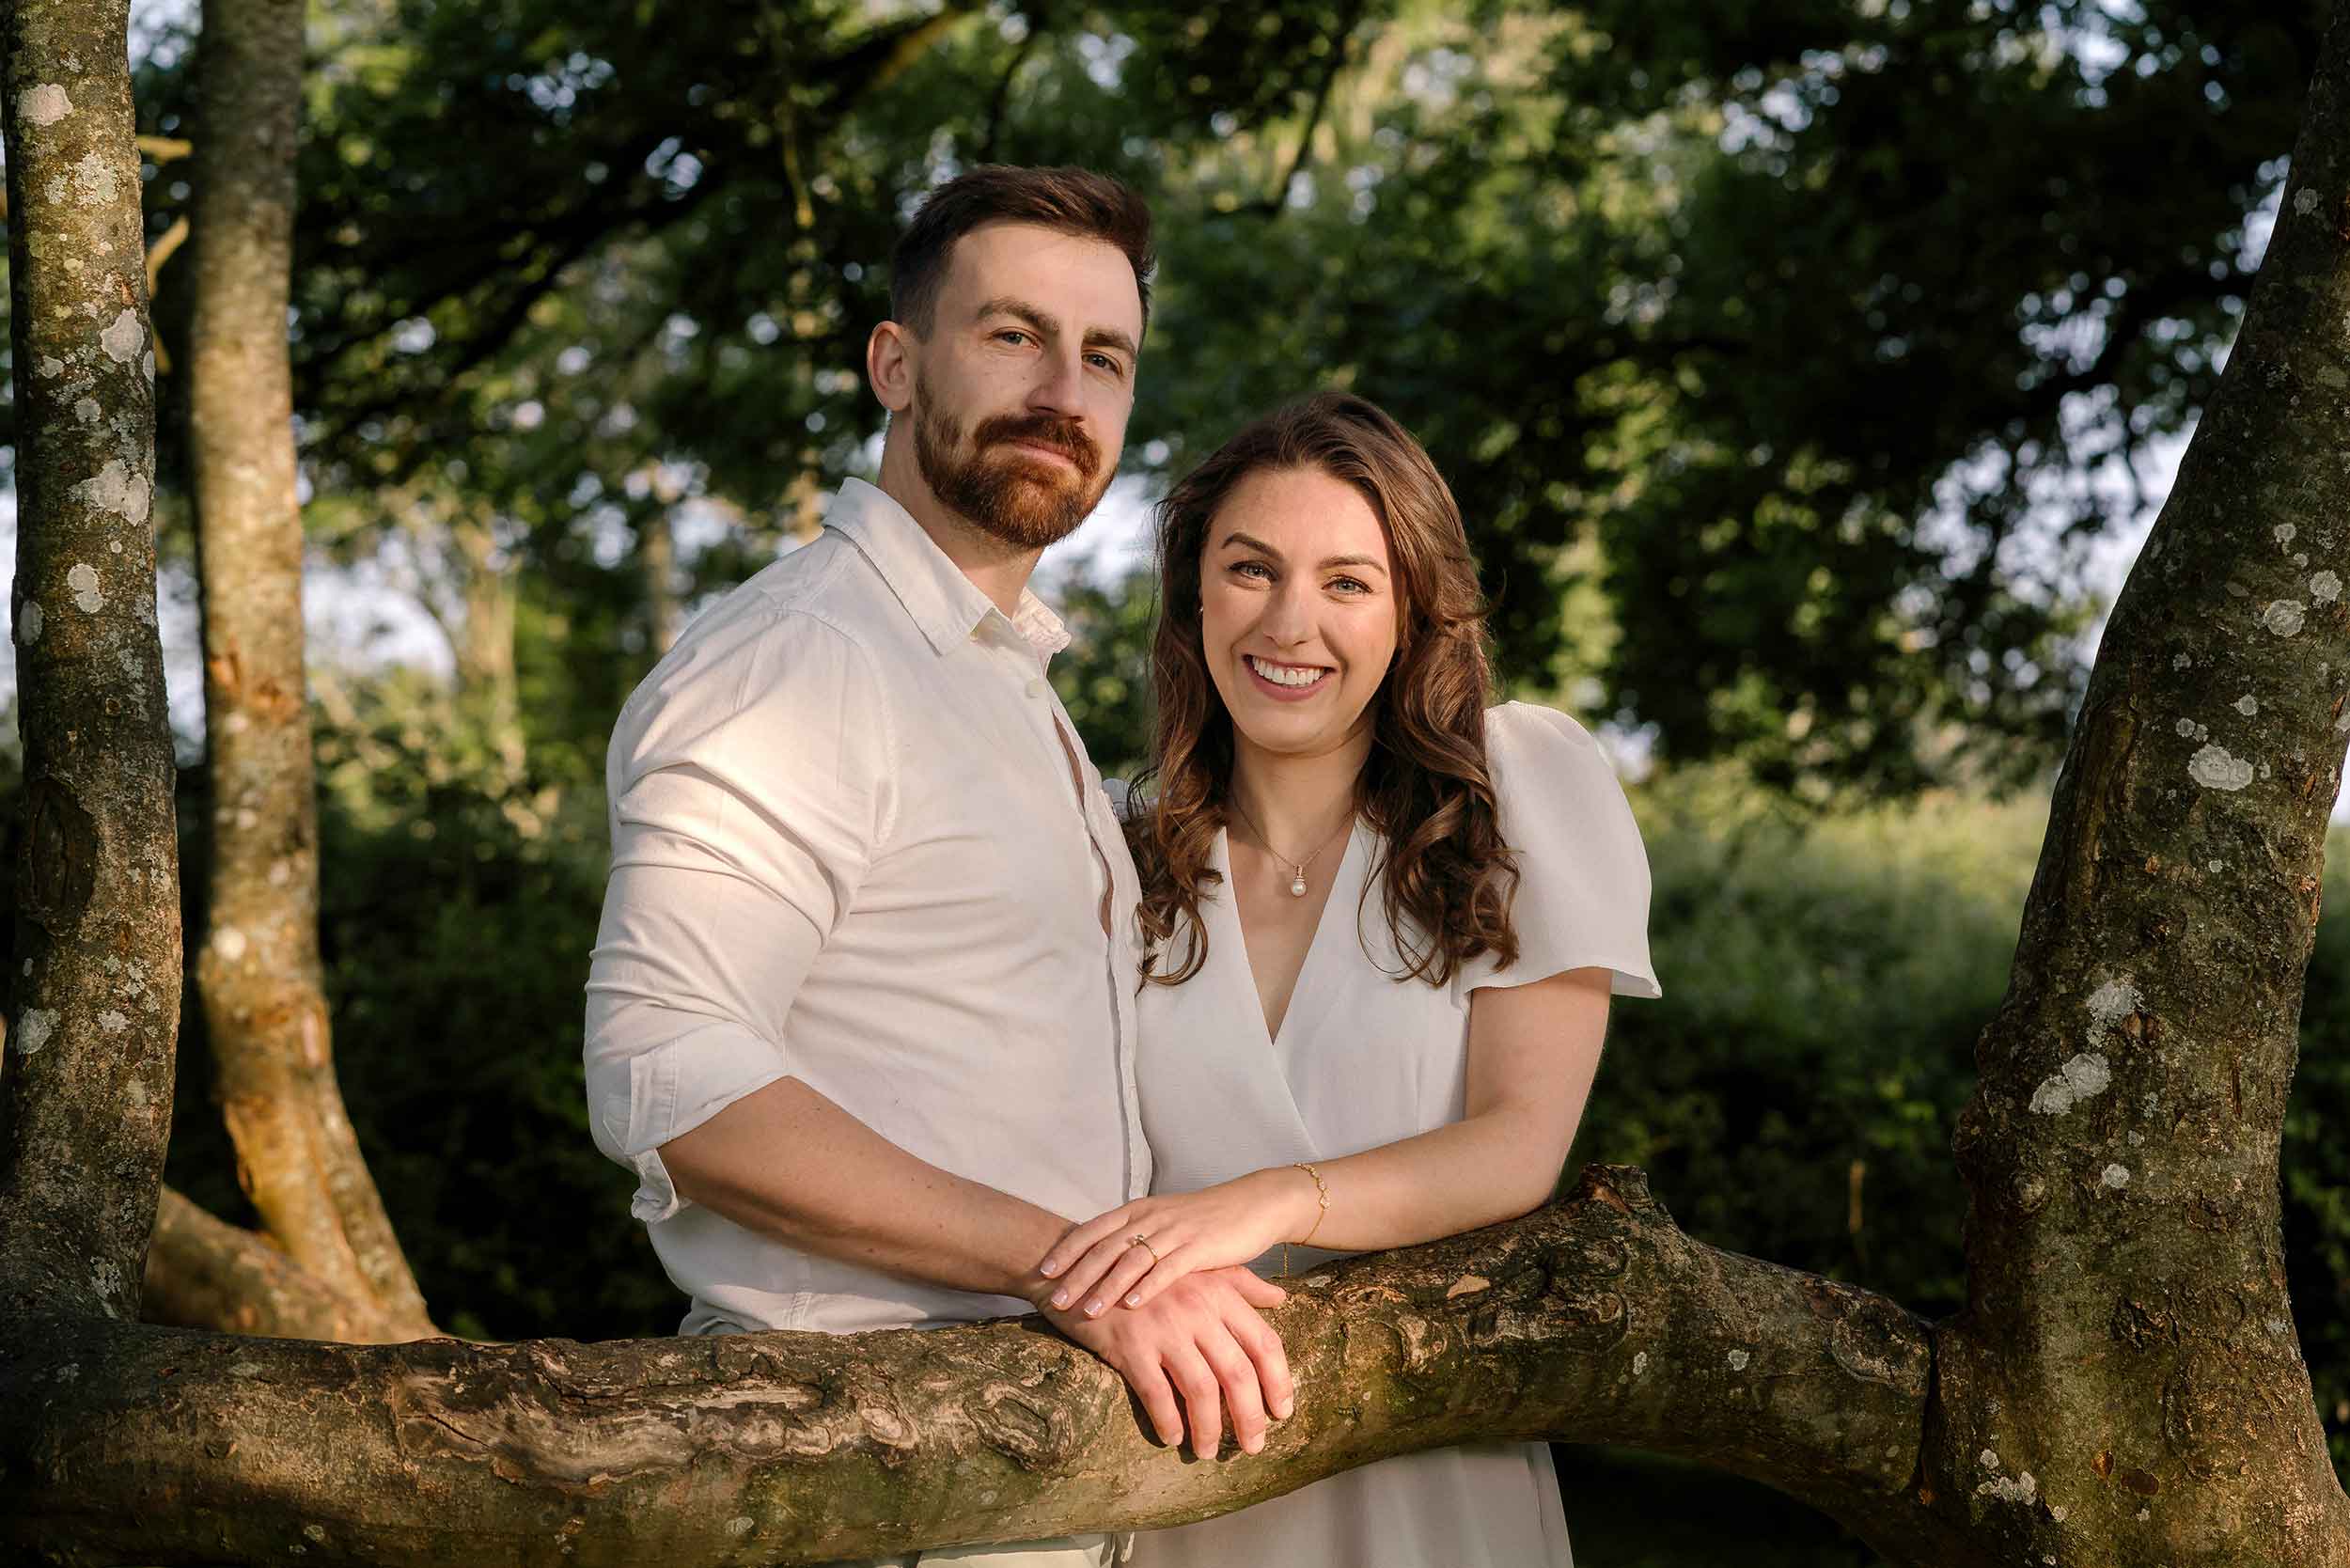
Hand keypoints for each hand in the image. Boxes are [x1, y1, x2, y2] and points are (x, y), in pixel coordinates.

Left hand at [1039, 1169, 1317, 1315]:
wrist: (1253, 1205)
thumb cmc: (1206, 1220)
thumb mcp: (1164, 1223)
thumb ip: (1136, 1238)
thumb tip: (1103, 1260)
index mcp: (1140, 1210)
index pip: (1094, 1229)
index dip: (1068, 1249)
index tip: (1044, 1270)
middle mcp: (1152, 1217)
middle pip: (1106, 1247)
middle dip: (1078, 1274)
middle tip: (1055, 1298)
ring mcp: (1175, 1231)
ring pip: (1132, 1260)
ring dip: (1106, 1286)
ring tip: (1086, 1310)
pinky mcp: (1201, 1247)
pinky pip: (1168, 1269)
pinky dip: (1147, 1287)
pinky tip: (1132, 1306)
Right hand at [1040, 1266, 1293, 1457]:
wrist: (1084, 1268)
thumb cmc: (1147, 1275)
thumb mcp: (1198, 1269)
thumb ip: (1241, 1283)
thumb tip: (1280, 1296)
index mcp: (1219, 1292)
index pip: (1264, 1342)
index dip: (1279, 1382)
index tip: (1282, 1412)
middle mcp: (1196, 1309)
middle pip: (1238, 1373)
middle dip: (1249, 1417)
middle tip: (1253, 1446)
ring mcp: (1163, 1327)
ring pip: (1200, 1389)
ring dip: (1209, 1428)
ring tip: (1207, 1451)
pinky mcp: (1129, 1345)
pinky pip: (1156, 1394)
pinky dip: (1168, 1421)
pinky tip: (1172, 1437)